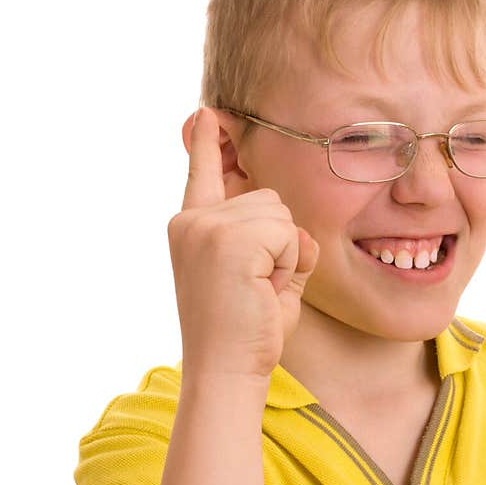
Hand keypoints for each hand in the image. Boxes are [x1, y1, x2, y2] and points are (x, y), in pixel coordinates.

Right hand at [167, 106, 319, 381]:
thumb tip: (293, 224)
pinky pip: (288, 233)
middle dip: (280, 242)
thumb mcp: (259, 276)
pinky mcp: (229, 238)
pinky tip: (262, 290)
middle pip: (269, 198)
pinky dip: (288, 264)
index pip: (204, 172)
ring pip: (281, 214)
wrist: (225, 371)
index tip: (208, 113)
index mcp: (191, 227)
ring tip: (258, 291)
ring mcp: (207, 226)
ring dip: (284, 255)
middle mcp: (192, 220)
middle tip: (257, 288)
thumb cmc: (246, 334)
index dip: (208, 143)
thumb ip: (271, 242)